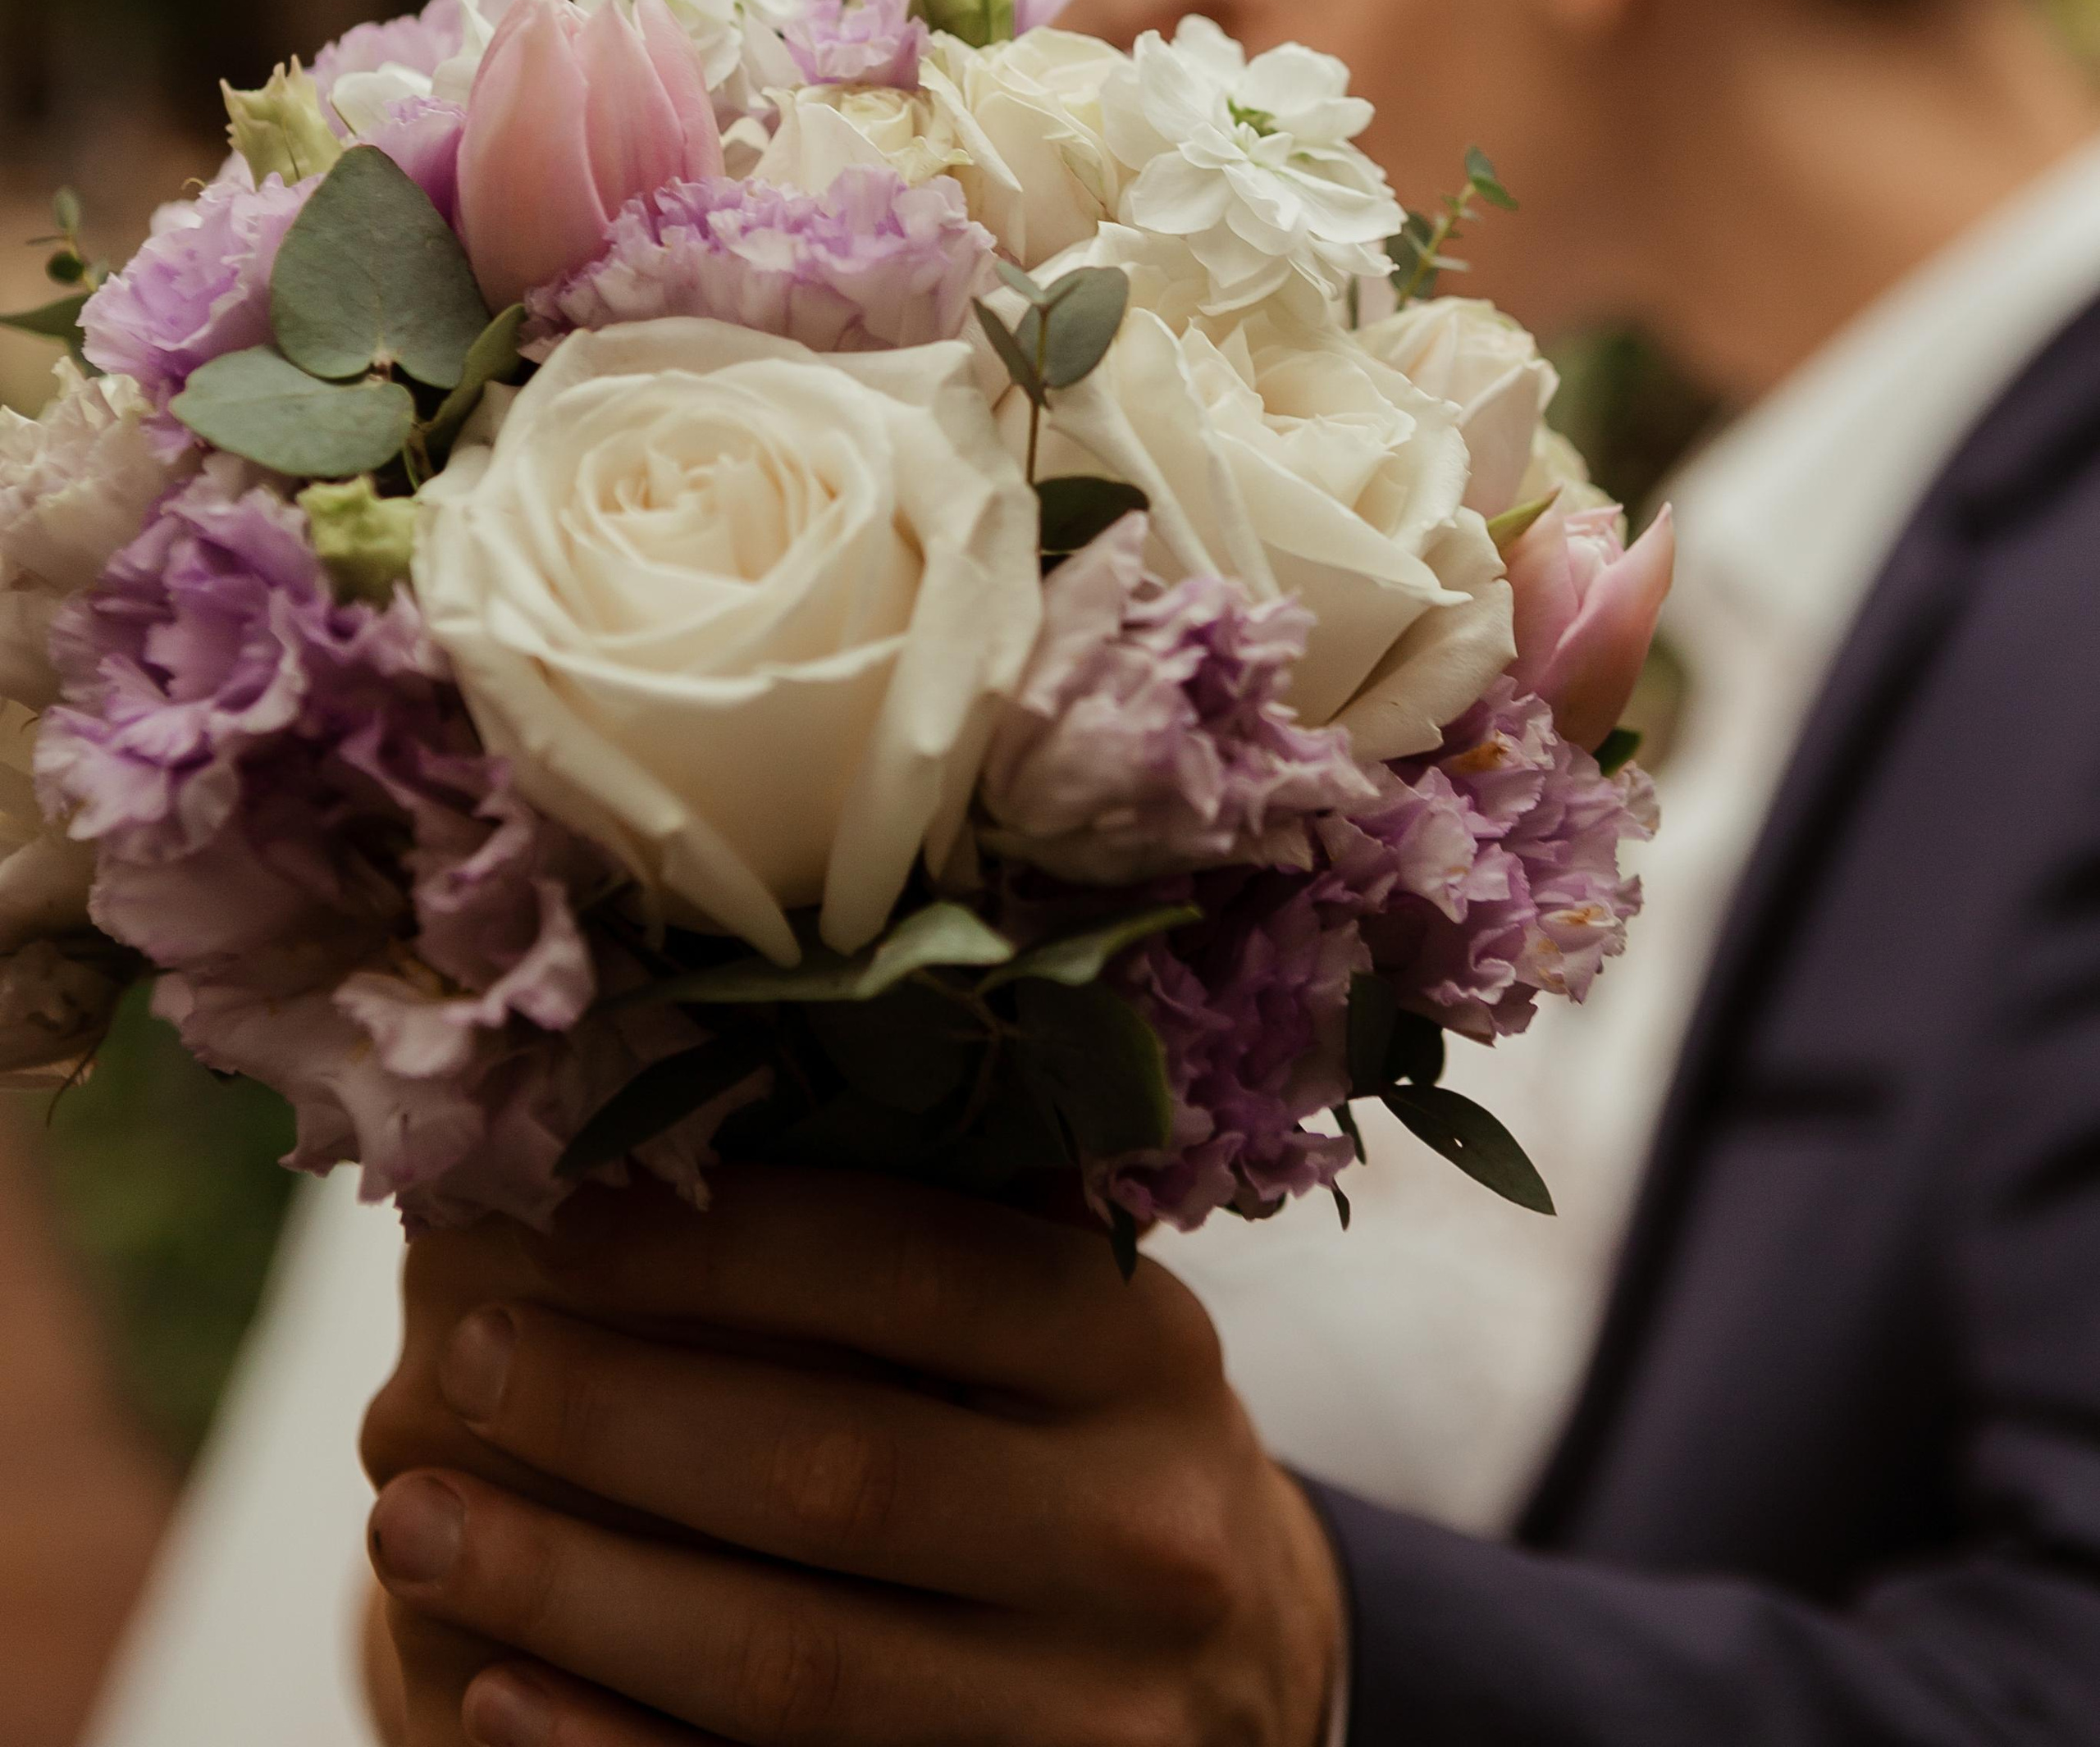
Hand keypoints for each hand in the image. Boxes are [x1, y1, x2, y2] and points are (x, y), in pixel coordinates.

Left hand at [361, 1169, 1342, 1746]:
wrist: (1241, 1680)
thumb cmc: (1086, 1446)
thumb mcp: (1065, 1315)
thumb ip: (930, 1207)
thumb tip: (684, 1083)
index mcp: (1142, 1351)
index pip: (915, 1269)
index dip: (721, 1240)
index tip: (560, 1210)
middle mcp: (1140, 1533)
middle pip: (837, 1475)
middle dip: (613, 1416)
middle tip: (457, 1361)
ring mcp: (1087, 1718)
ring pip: (791, 1664)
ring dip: (573, 1593)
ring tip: (411, 1522)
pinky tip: (494, 1692)